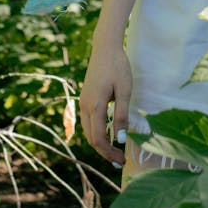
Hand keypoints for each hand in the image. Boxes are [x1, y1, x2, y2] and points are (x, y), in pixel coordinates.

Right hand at [79, 40, 131, 165]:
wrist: (105, 47)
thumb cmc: (118, 66)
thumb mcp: (124, 90)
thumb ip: (122, 115)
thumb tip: (120, 139)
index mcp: (94, 106)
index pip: (99, 139)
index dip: (109, 153)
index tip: (122, 161)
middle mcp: (84, 107)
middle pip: (91, 139)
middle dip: (104, 152)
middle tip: (120, 160)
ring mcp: (82, 102)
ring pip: (88, 131)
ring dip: (100, 143)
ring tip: (115, 150)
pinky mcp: (84, 98)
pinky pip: (88, 122)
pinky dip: (96, 133)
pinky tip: (108, 134)